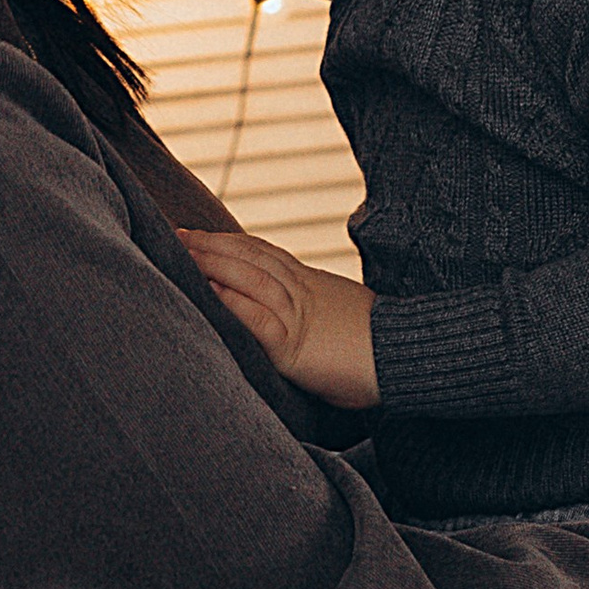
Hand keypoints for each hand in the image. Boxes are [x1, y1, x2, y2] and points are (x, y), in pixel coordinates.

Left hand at [178, 227, 378, 407]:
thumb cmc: (382, 344)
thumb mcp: (344, 311)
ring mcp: (298, 316)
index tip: (205, 235)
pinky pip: (259, 320)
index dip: (233, 242)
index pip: (265, 253)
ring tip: (185, 254)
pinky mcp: (294, 348)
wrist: (408, 355)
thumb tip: (306, 314)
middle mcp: (302, 292)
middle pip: (251, 258)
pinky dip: (232, 303)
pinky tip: (210, 292)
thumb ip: (320, 305)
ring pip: (250, 279)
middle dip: (212, 245)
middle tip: (180, 233)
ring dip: (214, 264)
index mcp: (312, 284)